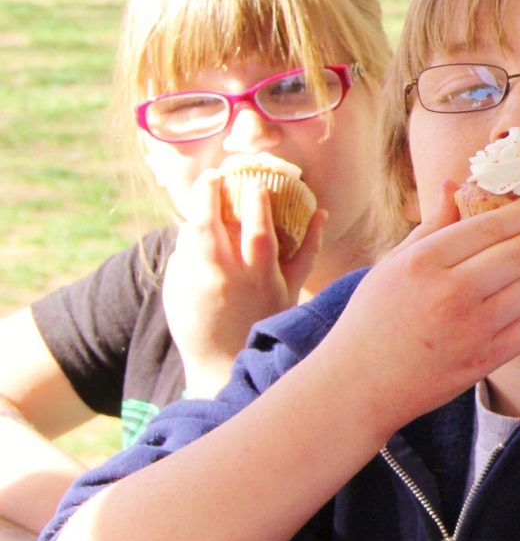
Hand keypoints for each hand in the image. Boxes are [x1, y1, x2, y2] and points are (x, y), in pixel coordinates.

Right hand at [162, 170, 326, 395]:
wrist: (224, 366)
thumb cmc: (196, 325)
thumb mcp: (177, 290)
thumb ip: (185, 255)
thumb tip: (195, 222)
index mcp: (204, 274)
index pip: (202, 225)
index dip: (206, 197)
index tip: (210, 177)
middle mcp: (236, 276)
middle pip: (239, 228)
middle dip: (240, 196)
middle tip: (238, 174)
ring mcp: (265, 283)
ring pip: (269, 240)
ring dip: (268, 209)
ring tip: (267, 185)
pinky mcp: (288, 292)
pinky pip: (305, 259)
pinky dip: (315, 235)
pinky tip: (322, 212)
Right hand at [314, 183, 519, 432]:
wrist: (361, 383)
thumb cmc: (373, 317)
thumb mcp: (392, 263)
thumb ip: (431, 225)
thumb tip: (454, 184)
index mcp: (424, 262)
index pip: (491, 227)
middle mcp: (451, 293)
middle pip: (519, 255)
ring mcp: (471, 329)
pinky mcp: (484, 359)